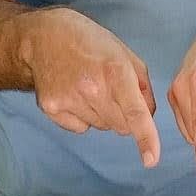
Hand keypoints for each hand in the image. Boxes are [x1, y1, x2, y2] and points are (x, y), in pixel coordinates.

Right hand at [22, 8, 161, 167]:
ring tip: (89, 87)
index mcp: (115, 71)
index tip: (151, 159)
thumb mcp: (124, 54)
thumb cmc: (89, 42)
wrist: (44, 37)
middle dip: (124, 115)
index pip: (135, 112)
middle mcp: (92, 88)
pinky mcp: (52, 108)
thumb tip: (147, 118)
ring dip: (102, 114)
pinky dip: (82, 117)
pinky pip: (81, 128)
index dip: (146, 138)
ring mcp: (69, 99)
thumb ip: (143, 86)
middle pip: (121, 127)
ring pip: (102, 127)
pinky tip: (74, 94)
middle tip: (110, 91)